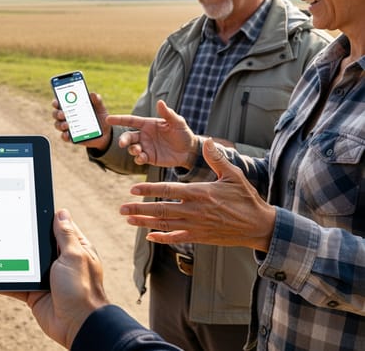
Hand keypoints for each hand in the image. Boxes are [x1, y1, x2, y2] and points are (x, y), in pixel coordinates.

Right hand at [5, 209, 107, 347]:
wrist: (78, 325)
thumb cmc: (82, 289)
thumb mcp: (74, 256)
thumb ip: (65, 235)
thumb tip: (61, 212)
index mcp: (74, 249)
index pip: (57, 228)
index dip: (43, 218)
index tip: (25, 207)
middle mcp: (59, 262)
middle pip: (36, 244)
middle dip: (22, 238)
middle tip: (1, 225)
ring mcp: (46, 277)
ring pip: (23, 263)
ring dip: (10, 258)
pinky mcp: (34, 293)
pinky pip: (16, 284)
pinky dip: (4, 281)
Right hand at [52, 92, 110, 149]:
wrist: (106, 132)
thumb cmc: (100, 116)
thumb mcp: (100, 107)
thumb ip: (96, 100)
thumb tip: (92, 94)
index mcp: (71, 106)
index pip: (59, 102)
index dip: (56, 102)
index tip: (57, 102)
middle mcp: (67, 116)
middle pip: (56, 114)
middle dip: (57, 113)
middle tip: (62, 114)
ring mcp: (68, 127)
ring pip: (58, 125)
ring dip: (60, 124)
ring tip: (66, 125)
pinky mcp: (71, 137)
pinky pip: (64, 137)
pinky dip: (64, 136)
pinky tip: (67, 135)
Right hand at [106, 100, 196, 167]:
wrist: (189, 151)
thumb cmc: (183, 133)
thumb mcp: (177, 122)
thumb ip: (168, 113)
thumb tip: (160, 102)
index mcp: (148, 124)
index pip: (131, 120)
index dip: (119, 119)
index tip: (108, 119)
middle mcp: (144, 135)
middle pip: (128, 136)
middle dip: (123, 139)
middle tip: (122, 143)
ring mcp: (145, 147)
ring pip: (132, 148)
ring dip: (132, 149)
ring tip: (138, 151)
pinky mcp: (149, 158)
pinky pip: (139, 158)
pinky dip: (138, 158)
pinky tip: (142, 158)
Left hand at [120, 139, 275, 250]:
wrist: (259, 226)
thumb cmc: (247, 199)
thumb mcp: (234, 176)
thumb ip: (217, 159)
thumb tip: (209, 142)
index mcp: (200, 193)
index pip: (168, 189)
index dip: (149, 189)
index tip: (133, 189)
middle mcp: (195, 210)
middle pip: (161, 208)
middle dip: (139, 208)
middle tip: (121, 208)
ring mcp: (196, 226)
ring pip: (165, 224)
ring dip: (145, 222)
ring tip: (128, 219)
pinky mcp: (200, 237)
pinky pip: (177, 238)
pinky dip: (162, 238)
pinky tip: (149, 237)